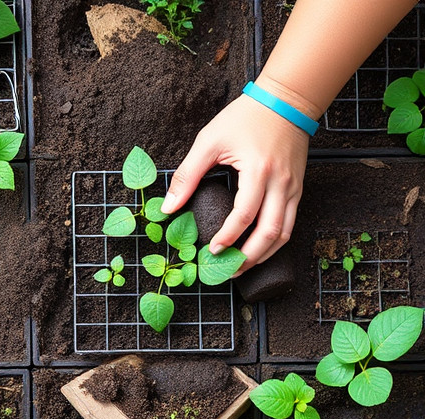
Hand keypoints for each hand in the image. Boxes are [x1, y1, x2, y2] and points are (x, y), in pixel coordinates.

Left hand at [161, 93, 309, 274]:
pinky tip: (259, 248)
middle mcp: (280, 184)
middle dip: (249, 258)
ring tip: (243, 266)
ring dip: (264, 255)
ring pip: (284, 234)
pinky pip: (290, 224)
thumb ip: (187, 175)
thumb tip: (168, 207)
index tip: (212, 251)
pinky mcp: (297, 190)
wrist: (285, 101)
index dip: (228, 237)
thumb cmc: (246, 117)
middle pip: (270, 233)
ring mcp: (293, 189)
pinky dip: (275, 241)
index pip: (244, 215)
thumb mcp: (210, 141)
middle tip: (228, 270)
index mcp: (258, 171)